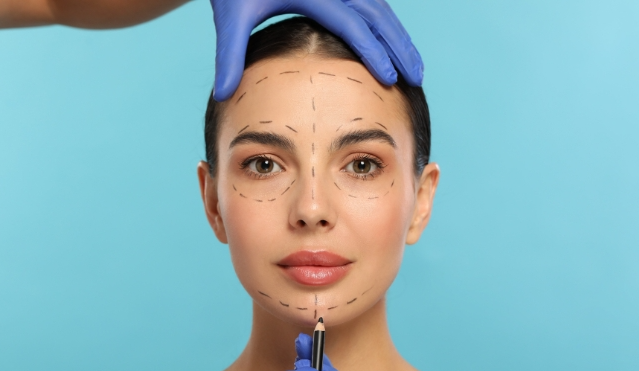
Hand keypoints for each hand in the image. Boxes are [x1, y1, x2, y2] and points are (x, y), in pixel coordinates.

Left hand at [210, 0, 423, 100]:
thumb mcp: (230, 17)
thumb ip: (229, 55)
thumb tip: (222, 95)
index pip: (351, 22)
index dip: (373, 51)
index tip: (390, 78)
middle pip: (376, 13)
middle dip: (399, 46)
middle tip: (417, 78)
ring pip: (379, 7)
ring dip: (398, 36)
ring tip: (414, 67)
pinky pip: (370, 3)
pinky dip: (385, 26)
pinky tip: (393, 46)